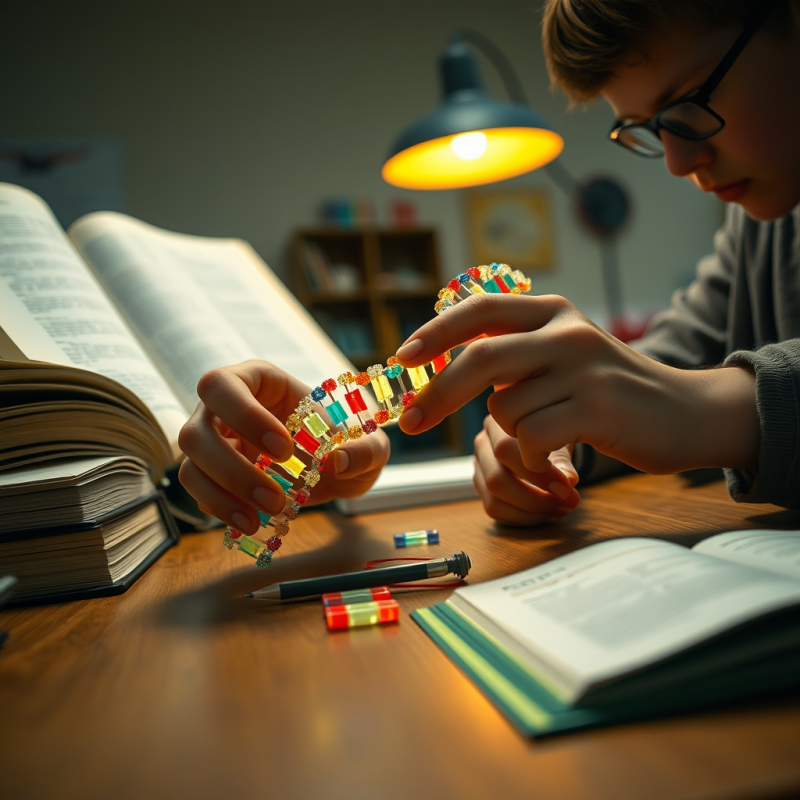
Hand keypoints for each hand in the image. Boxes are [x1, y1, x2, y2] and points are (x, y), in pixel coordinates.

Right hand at [178, 360, 389, 534]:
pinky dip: (221, 510)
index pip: (224, 386)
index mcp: (256, 381)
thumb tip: (338, 461)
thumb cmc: (344, 440)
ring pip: (190, 466)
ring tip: (258, 520)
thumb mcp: (369, 443)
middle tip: (274, 498)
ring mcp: (212, 442)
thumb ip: (366, 450)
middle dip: (232, 469)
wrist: (333, 468)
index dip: (244, 416)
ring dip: (222, 496)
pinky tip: (249, 523)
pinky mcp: (211, 475)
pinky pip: (198, 492)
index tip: (284, 449)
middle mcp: (222, 409)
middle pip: (196, 431)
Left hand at [396, 293, 758, 477]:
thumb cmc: (609, 391)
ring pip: (506, 408)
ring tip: (547, 435)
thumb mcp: (565, 353)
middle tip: (412, 420)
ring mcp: (584, 368)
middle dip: (438, 393)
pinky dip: (529, 454)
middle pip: (480, 358)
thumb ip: (516, 350)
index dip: (435, 332)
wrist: (686, 413)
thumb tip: (449, 362)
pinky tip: (553, 455)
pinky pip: (530, 437)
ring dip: (512, 433)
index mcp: (553, 312)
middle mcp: (566, 332)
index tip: (402, 356)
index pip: (480, 310)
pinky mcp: (597, 407)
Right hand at [474, 415, 579, 525]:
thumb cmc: (550, 436)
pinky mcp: (481, 487)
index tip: (566, 487)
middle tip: (568, 503)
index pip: (505, 450)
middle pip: (496, 480)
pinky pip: (496, 511)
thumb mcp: (558, 441)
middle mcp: (481, 443)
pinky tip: (547, 513)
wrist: (540, 437)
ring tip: (560, 510)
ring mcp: (478, 467)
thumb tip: (569, 482)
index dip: (536, 474)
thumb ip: (563, 461)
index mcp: (497, 423)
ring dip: (532, 513)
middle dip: (536, 499)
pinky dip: (524, 518)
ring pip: (494, 501)